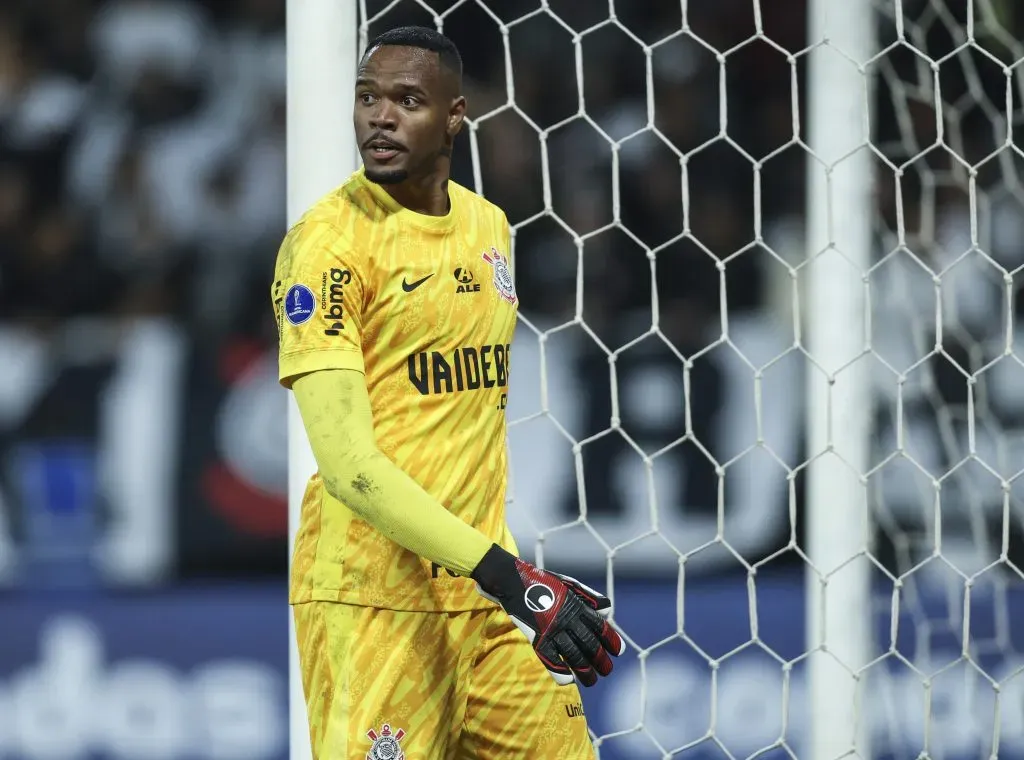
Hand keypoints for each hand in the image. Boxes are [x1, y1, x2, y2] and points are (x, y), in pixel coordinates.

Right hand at [471, 544, 624, 685]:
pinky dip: (559, 671)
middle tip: (606, 671)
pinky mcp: (536, 637)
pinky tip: (568, 680)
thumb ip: (589, 597)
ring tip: (591, 681)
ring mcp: (551, 629)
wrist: (513, 580)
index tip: (617, 652)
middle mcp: (566, 619)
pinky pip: (549, 658)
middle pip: (589, 644)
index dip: (611, 640)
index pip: (599, 627)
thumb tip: (607, 612)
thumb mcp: (569, 583)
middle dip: (601, 661)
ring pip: (573, 655)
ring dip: (584, 671)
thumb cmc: (543, 582)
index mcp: (576, 605)